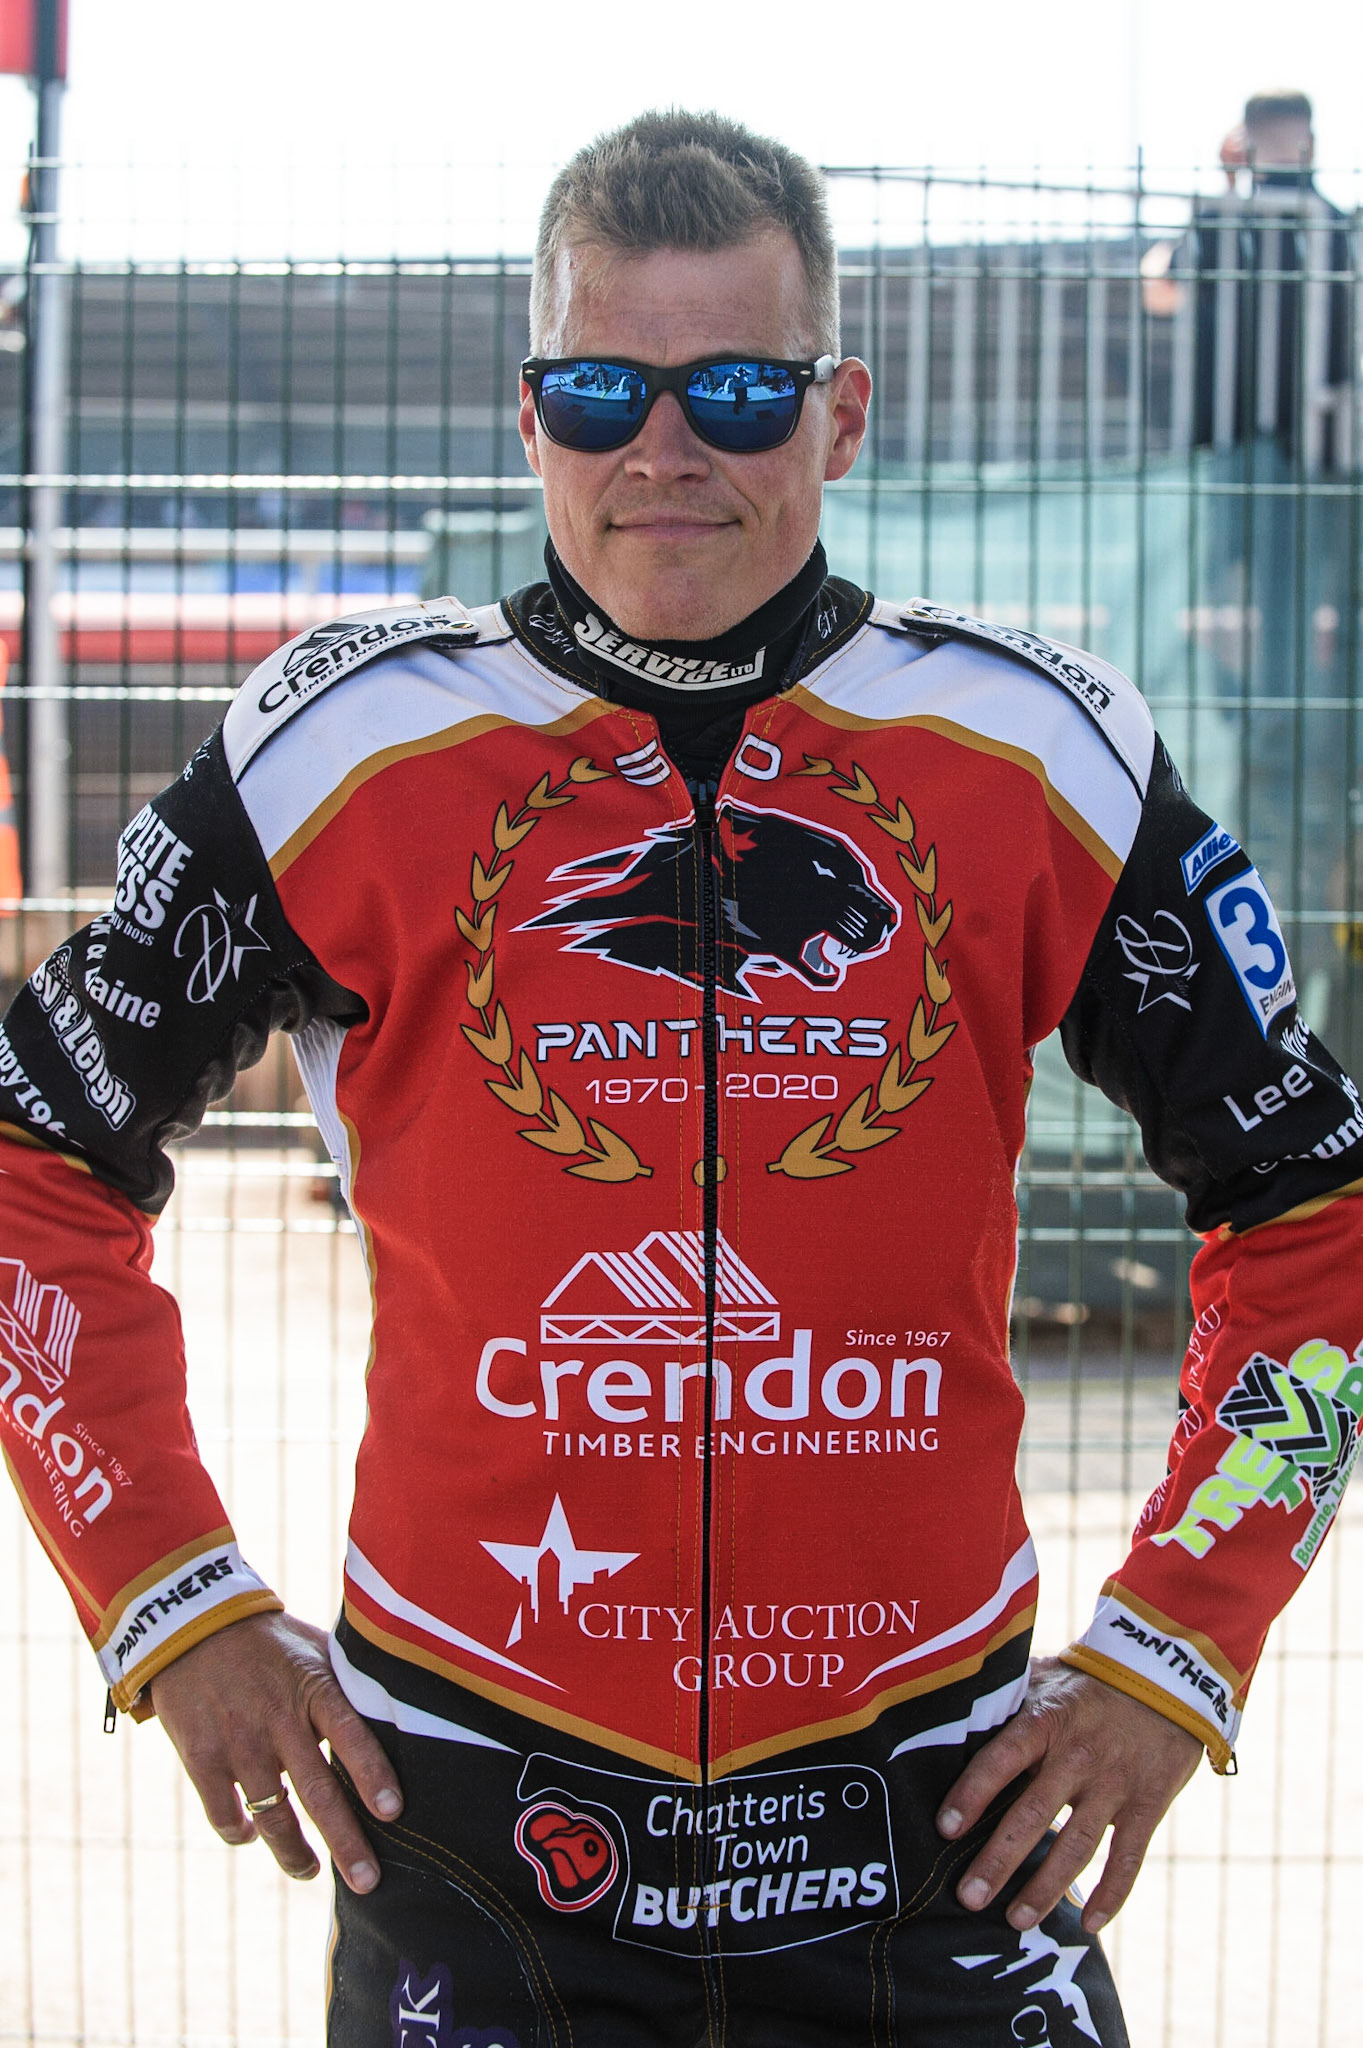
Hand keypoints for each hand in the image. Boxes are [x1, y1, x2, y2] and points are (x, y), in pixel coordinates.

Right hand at [148, 1609, 402, 1892]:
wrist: (191, 1627)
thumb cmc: (268, 1642)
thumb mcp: (313, 1650)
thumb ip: (347, 1686)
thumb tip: (397, 1718)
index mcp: (313, 1688)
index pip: (350, 1734)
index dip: (372, 1774)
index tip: (394, 1813)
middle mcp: (277, 1719)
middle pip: (317, 1791)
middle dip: (345, 1841)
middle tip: (368, 1881)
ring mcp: (237, 1742)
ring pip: (273, 1815)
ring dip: (294, 1852)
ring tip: (311, 1871)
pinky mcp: (201, 1758)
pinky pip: (226, 1814)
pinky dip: (242, 1832)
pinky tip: (253, 1835)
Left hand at [936, 1658, 1201, 1933]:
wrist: (1165, 1674)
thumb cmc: (1087, 1680)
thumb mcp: (1044, 1677)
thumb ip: (1004, 1700)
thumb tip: (948, 1717)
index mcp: (1046, 1721)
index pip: (1001, 1760)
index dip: (972, 1794)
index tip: (944, 1829)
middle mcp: (1078, 1755)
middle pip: (1033, 1814)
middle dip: (999, 1861)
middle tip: (969, 1898)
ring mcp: (1115, 1783)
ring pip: (1077, 1845)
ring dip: (1046, 1888)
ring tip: (1016, 1922)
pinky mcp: (1148, 1804)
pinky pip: (1129, 1857)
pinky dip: (1112, 1894)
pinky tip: (1087, 1925)